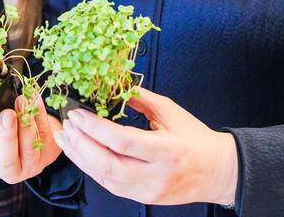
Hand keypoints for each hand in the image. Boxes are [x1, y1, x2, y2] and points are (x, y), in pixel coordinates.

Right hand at [0, 94, 62, 183]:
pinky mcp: (50, 151)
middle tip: (7, 114)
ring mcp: (33, 163)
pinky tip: (33, 97)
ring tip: (21, 101)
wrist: (37, 146)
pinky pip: (45, 131)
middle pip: (8, 160)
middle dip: (7, 135)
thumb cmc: (9, 136)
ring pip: (30, 148)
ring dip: (25, 124)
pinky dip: (39, 112)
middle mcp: (12, 169)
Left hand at [52, 87, 237, 205]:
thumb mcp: (170, 111)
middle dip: (81, 144)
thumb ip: (139, 98)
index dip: (94, 128)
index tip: (77, 113)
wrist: (217, 172)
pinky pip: (110, 185)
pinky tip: (81, 152)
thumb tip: (110, 85)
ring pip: (105, 178)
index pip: (122, 142)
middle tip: (66, 124)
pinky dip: (92, 168)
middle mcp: (156, 175)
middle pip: (107, 165)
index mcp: (167, 150)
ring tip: (66, 137)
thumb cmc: (196, 139)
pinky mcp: (142, 198)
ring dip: (80, 157)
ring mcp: (148, 191)